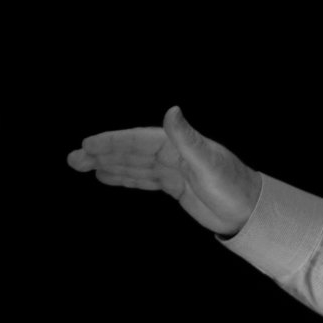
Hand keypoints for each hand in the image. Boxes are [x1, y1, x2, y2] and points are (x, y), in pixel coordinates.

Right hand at [67, 106, 261, 236]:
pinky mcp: (175, 186)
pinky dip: (123, 176)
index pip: (137, 140)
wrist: (250, 211)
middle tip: (72, 159)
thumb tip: (171, 110)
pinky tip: (105, 176)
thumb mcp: (209, 162)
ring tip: (79, 166)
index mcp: (178, 145)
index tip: (87, 145)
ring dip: (106, 164)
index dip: (112, 142)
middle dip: (101, 154)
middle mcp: (173, 154)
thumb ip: (187, 138)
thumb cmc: (233, 186)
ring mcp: (172, 170)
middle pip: (130, 152)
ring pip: (132, 165)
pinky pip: (142, 179)